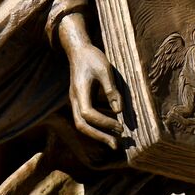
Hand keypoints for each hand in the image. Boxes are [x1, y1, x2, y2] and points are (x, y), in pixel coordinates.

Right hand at [57, 11, 124, 148]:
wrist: (78, 50)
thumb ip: (111, 90)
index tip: (120, 126)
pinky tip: (111, 128)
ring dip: (98, 134)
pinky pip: (85, 119)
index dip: (104, 122)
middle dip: (99, 136)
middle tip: (117, 144)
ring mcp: (75, 101)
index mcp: (79, 92)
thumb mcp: (105, 70)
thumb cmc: (92, 57)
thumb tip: (119, 111)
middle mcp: (74, 99)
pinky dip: (97, 126)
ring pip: (82, 124)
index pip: (88, 114)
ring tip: (116, 140)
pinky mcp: (80, 100)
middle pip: (81, 125)